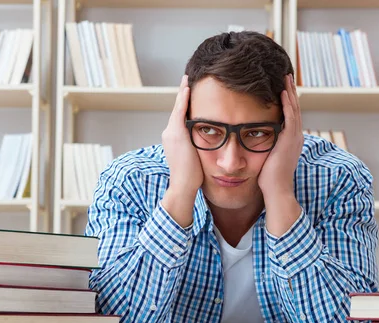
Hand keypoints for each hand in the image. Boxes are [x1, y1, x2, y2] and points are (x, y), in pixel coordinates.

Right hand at [162, 74, 203, 195]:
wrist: (183, 185)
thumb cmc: (192, 177)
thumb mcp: (194, 157)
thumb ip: (197, 146)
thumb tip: (209, 142)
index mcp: (174, 138)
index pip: (180, 117)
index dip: (183, 104)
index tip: (189, 92)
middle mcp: (169, 133)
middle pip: (177, 109)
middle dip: (182, 94)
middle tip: (187, 79)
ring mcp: (171, 132)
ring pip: (177, 108)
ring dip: (182, 93)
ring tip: (187, 80)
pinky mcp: (176, 133)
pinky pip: (179, 112)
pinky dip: (183, 99)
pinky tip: (188, 88)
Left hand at [258, 74, 302, 198]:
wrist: (276, 190)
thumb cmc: (268, 179)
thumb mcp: (266, 157)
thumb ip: (264, 146)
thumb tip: (252, 140)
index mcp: (291, 140)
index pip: (290, 115)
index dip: (287, 101)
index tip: (282, 88)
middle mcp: (295, 137)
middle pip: (295, 108)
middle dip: (290, 91)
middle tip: (286, 76)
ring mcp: (294, 138)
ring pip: (294, 109)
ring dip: (290, 92)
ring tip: (286, 78)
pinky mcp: (290, 140)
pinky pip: (290, 117)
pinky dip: (287, 104)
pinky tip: (283, 93)